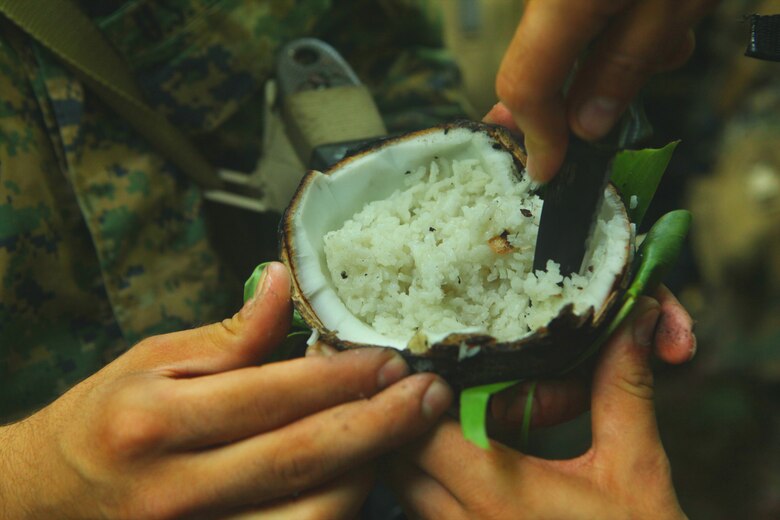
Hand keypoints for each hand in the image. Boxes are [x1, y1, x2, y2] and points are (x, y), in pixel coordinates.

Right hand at [0, 262, 452, 518]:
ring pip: (308, 512)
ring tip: (400, 430)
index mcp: (157, 420)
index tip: (388, 358)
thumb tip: (283, 282)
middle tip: (428, 395)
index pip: (272, 394)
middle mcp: (177, 487)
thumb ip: (230, 332)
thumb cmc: (107, 418)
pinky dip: (336, 506)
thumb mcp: (153, 358)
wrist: (52, 496)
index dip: (341, 376)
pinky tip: (360, 471)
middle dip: (379, 423)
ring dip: (367, 469)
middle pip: (302, 457)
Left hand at [389, 297, 685, 518]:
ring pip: (403, 489)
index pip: (422, 430)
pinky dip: (426, 486)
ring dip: (413, 453)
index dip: (424, 394)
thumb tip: (628, 320)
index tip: (442, 371)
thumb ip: (621, 390)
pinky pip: (422, 515)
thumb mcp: (635, 468)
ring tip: (446, 423)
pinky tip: (460, 468)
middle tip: (438, 390)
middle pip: (398, 458)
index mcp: (500, 494)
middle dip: (409, 420)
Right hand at [487, 0, 714, 181]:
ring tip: (669, 39)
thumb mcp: (670, 7)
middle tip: (598, 128)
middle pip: (539, 65)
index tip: (546, 172)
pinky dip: (619, 26)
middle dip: (579, 98)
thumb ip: (624, 67)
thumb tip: (586, 125)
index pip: (526, 84)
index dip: (534, 136)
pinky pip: (583, 17)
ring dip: (613, 56)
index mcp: (562, 3)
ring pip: (568, 41)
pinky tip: (663, 14)